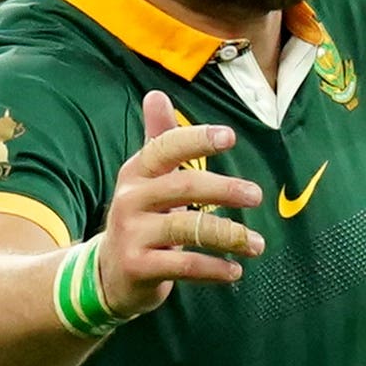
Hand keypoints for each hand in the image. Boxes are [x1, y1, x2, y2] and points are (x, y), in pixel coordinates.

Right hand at [96, 90, 264, 318]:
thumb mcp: (147, 180)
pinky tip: (236, 271)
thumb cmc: (141, 218)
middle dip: (224, 189)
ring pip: (187, 228)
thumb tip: (156, 94)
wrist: (109, 272)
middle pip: (183, 187)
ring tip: (257, 244)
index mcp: (137, 173)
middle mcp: (130, 199)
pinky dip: (214, 269)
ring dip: (229, 235)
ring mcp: (132, 234)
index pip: (165, 148)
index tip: (230, 137)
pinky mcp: (137, 266)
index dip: (196, 140)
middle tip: (256, 195)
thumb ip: (159, 141)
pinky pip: (184, 265)